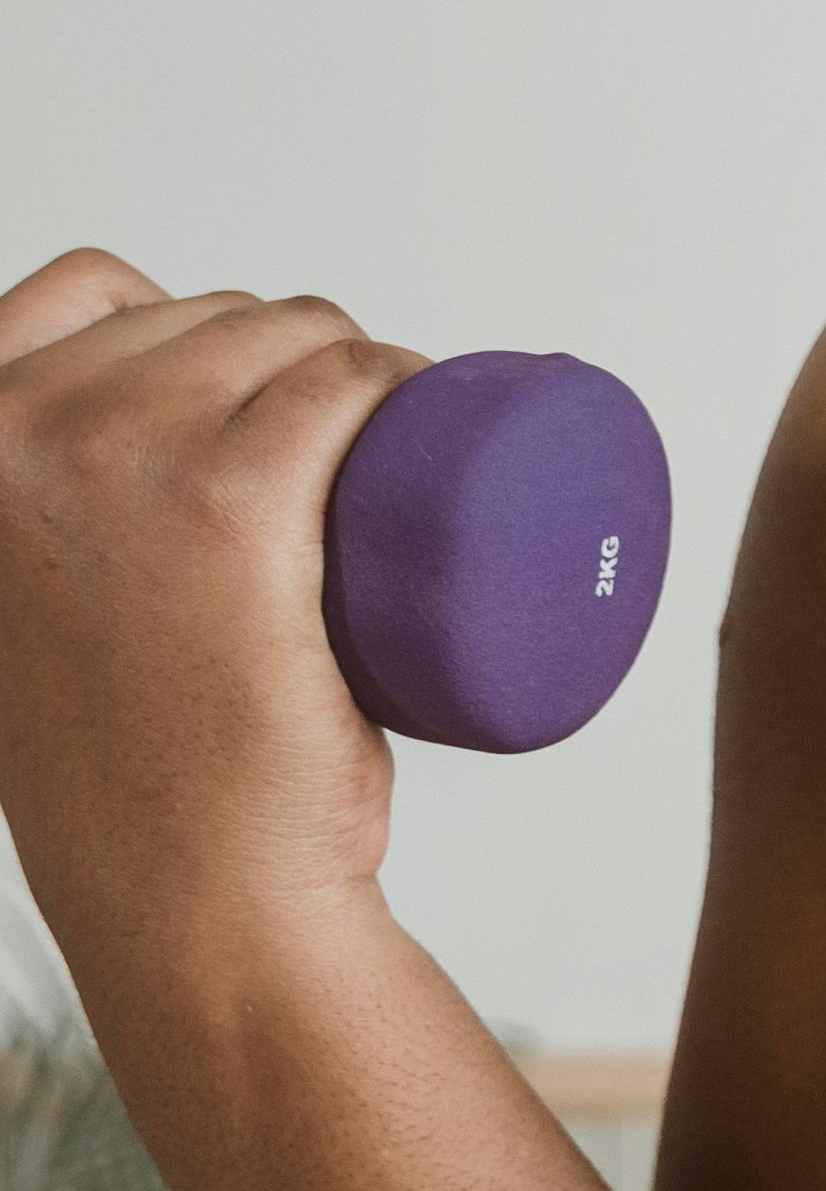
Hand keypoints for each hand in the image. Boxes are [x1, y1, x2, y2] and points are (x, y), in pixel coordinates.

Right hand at [0, 252, 419, 983]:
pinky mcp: (232, 502)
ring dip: (356, 371)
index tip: (246, 396)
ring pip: (292, 339)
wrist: (195, 901)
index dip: (185, 325)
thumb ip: (30, 543)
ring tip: (383, 458)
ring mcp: (123, 458)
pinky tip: (421, 416)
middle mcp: (17, 437)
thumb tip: (72, 489)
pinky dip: (398, 380)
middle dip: (288, 361)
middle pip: (206, 316)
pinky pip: (346, 381)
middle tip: (336, 464)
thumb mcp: (28, 615)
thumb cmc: (133, 774)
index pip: (80, 289)